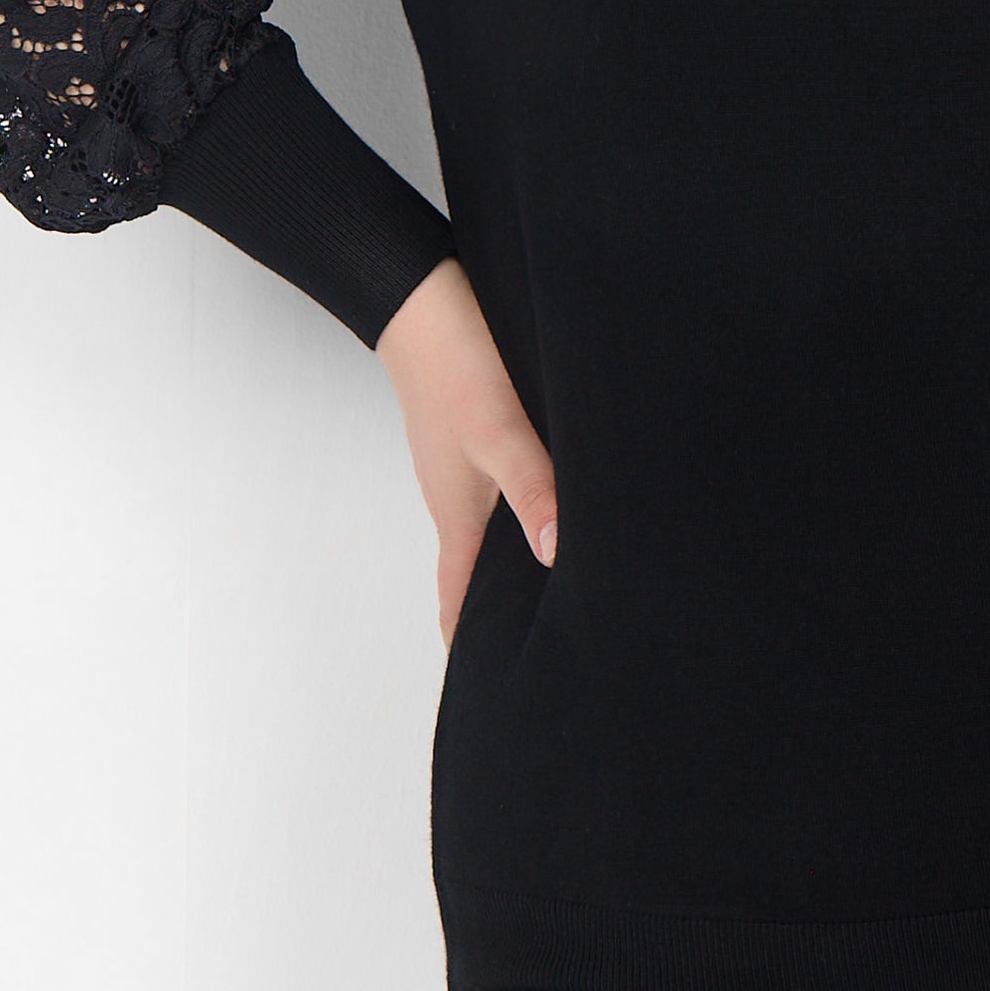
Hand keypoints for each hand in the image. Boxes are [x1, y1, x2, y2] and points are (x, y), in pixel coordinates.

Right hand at [375, 259, 557, 643]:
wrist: (420, 291)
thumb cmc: (452, 361)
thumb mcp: (499, 430)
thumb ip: (534, 490)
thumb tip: (558, 557)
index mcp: (458, 516)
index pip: (459, 604)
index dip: (473, 653)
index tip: (493, 700)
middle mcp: (461, 500)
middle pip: (480, 578)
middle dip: (504, 623)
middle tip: (546, 660)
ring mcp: (469, 468)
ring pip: (498, 536)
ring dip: (521, 569)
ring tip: (569, 598)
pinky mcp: (483, 434)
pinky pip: (509, 493)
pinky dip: (532, 517)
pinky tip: (566, 509)